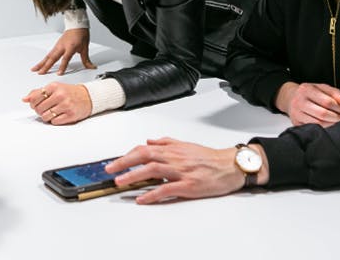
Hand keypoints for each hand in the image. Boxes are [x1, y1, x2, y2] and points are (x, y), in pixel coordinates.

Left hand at [22, 82, 91, 124]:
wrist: (88, 97)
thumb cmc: (69, 92)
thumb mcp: (54, 88)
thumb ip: (38, 92)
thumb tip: (24, 99)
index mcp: (54, 86)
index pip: (35, 98)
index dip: (33, 104)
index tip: (36, 104)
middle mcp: (60, 95)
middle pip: (39, 109)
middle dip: (40, 111)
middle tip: (46, 109)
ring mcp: (65, 105)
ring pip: (45, 116)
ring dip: (47, 117)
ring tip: (53, 112)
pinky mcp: (70, 115)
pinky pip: (54, 122)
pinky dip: (54, 120)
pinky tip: (59, 115)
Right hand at [31, 29, 94, 74]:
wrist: (77, 24)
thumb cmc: (81, 34)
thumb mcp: (85, 47)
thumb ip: (86, 59)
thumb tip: (91, 67)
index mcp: (70, 47)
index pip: (65, 58)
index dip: (62, 66)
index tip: (59, 73)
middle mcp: (62, 46)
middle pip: (52, 58)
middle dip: (46, 66)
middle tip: (40, 73)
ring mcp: (58, 46)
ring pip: (48, 56)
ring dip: (41, 63)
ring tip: (35, 69)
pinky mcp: (56, 46)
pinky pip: (49, 54)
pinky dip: (44, 59)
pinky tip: (40, 64)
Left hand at [105, 137, 268, 203]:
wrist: (229, 165)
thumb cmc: (208, 157)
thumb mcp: (185, 145)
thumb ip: (166, 142)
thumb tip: (148, 140)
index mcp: (172, 149)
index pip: (144, 148)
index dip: (128, 154)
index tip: (115, 162)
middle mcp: (174, 158)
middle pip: (144, 156)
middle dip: (124, 162)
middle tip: (110, 170)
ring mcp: (181, 171)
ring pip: (153, 170)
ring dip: (134, 176)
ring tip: (120, 182)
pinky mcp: (189, 185)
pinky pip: (167, 189)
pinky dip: (153, 194)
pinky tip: (142, 198)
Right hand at [275, 81, 339, 126]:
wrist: (290, 97)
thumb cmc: (309, 93)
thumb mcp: (321, 88)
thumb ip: (335, 93)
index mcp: (305, 89)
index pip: (327, 102)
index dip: (339, 107)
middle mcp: (298, 101)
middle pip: (322, 114)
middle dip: (336, 117)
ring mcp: (296, 113)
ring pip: (319, 123)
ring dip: (331, 123)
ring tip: (334, 119)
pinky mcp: (296, 122)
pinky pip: (314, 128)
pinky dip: (324, 126)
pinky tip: (326, 122)